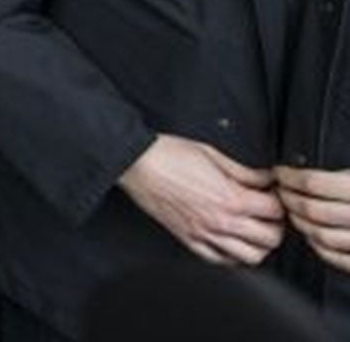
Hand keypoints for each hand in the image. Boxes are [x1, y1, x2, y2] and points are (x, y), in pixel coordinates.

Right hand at [119, 134, 283, 264]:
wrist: (137, 163)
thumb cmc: (168, 155)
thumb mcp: (213, 154)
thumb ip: (245, 171)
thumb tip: (265, 179)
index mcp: (231, 198)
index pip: (276, 211)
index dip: (278, 201)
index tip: (272, 195)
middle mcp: (222, 221)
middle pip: (271, 238)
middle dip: (274, 225)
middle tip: (267, 213)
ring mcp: (206, 234)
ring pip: (251, 257)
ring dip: (258, 244)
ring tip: (252, 229)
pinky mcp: (190, 240)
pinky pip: (221, 260)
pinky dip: (232, 255)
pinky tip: (230, 240)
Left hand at [276, 166, 349, 271]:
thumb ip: (344, 172)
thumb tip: (306, 161)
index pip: (314, 183)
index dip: (291, 178)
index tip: (281, 173)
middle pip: (312, 210)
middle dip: (289, 199)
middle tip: (280, 191)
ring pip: (320, 235)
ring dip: (299, 223)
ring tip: (291, 210)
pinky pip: (336, 257)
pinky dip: (318, 246)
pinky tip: (312, 234)